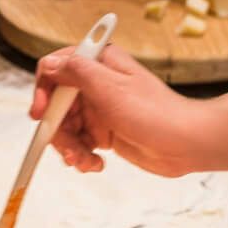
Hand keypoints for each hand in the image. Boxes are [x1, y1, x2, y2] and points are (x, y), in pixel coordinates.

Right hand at [30, 45, 208, 175]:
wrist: (186, 144)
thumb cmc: (155, 113)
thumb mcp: (111, 88)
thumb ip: (76, 72)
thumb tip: (50, 64)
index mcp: (98, 64)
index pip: (55, 69)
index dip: (43, 91)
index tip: (40, 114)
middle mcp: (96, 83)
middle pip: (56, 104)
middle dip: (57, 129)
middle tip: (68, 149)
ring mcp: (100, 109)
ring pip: (66, 127)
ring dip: (69, 147)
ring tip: (84, 161)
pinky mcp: (105, 132)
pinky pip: (80, 143)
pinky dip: (82, 156)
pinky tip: (96, 164)